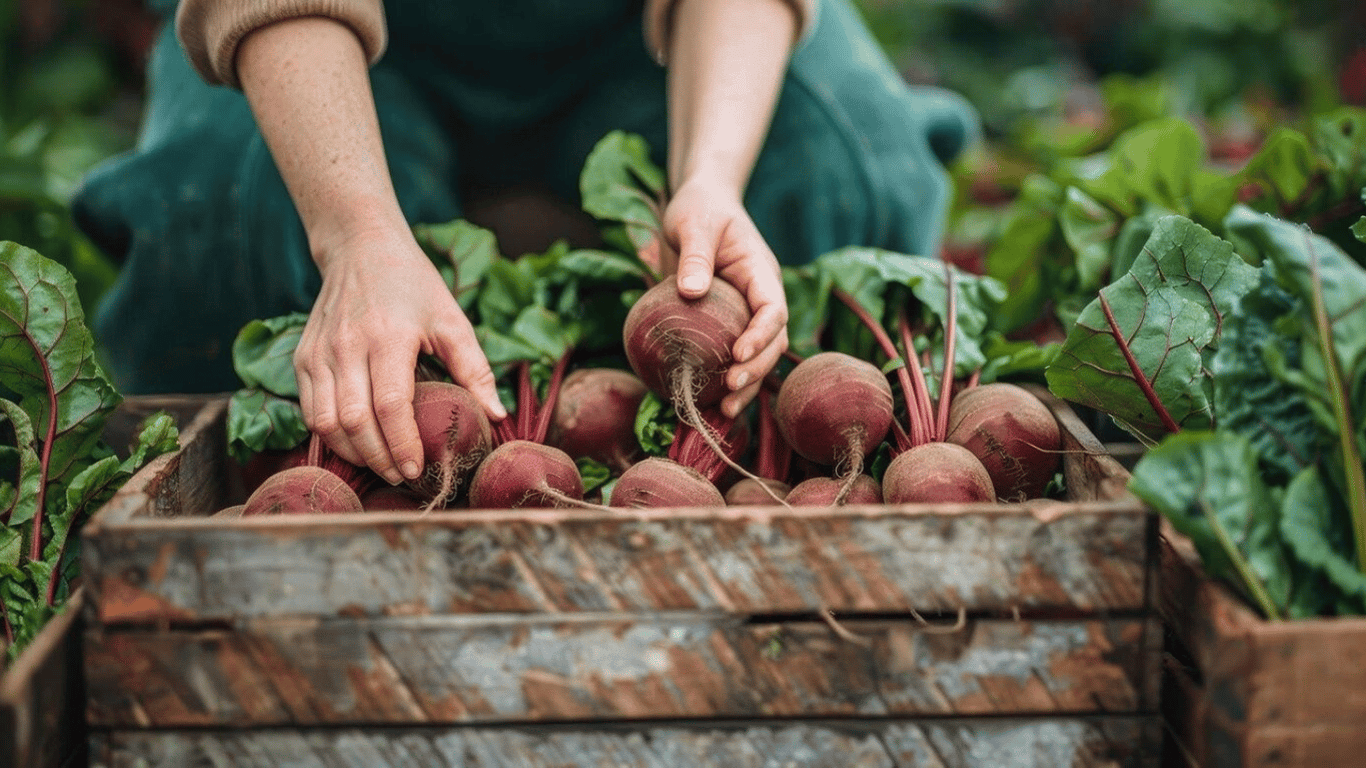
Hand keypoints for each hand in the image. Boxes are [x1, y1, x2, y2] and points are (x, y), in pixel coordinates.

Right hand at [293, 228, 505, 484]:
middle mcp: (347, 346)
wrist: (360, 249)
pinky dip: (330, 436)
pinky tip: (356, 445)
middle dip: (379, 458)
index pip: (391, 406)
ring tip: (380, 465)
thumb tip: (496, 416)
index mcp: (388, 337)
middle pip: (355, 421)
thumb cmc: (413, 286)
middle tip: (402, 476)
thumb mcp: (452, 320)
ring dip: (352, 453)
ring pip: (325, 422)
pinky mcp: (303, 358)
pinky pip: (310, 410)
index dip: (403, 444)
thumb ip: (474, 369)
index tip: (418, 469)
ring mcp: (319, 353)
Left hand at [651, 178, 788, 418]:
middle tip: (729, 389)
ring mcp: (747, 313)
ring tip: (724, 411)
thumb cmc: (699, 209)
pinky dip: (727, 380)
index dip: (761, 335)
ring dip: (747, 385)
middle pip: (772, 340)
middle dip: (756, 369)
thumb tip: (691, 292)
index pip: (772, 309)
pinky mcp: (729, 324)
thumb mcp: (693, 224)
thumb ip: (694, 256)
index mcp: (761, 272)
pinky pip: (734, 356)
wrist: (700, 206)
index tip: (739, 354)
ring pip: (759, 356)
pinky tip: (708, 404)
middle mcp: (761, 297)